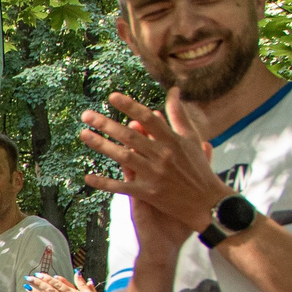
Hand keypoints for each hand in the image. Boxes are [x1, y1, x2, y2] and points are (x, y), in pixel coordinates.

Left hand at [81, 88, 226, 240]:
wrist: (207, 201)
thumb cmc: (198, 166)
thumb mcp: (191, 138)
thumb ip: (178, 114)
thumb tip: (173, 90)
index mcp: (172, 140)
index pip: (148, 119)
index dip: (130, 106)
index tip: (112, 97)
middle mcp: (162, 155)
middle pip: (130, 136)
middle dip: (106, 124)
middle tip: (86, 115)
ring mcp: (154, 174)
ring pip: (123, 157)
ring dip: (101, 145)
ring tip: (83, 134)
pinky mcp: (148, 193)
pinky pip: (122, 187)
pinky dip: (105, 183)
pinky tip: (87, 177)